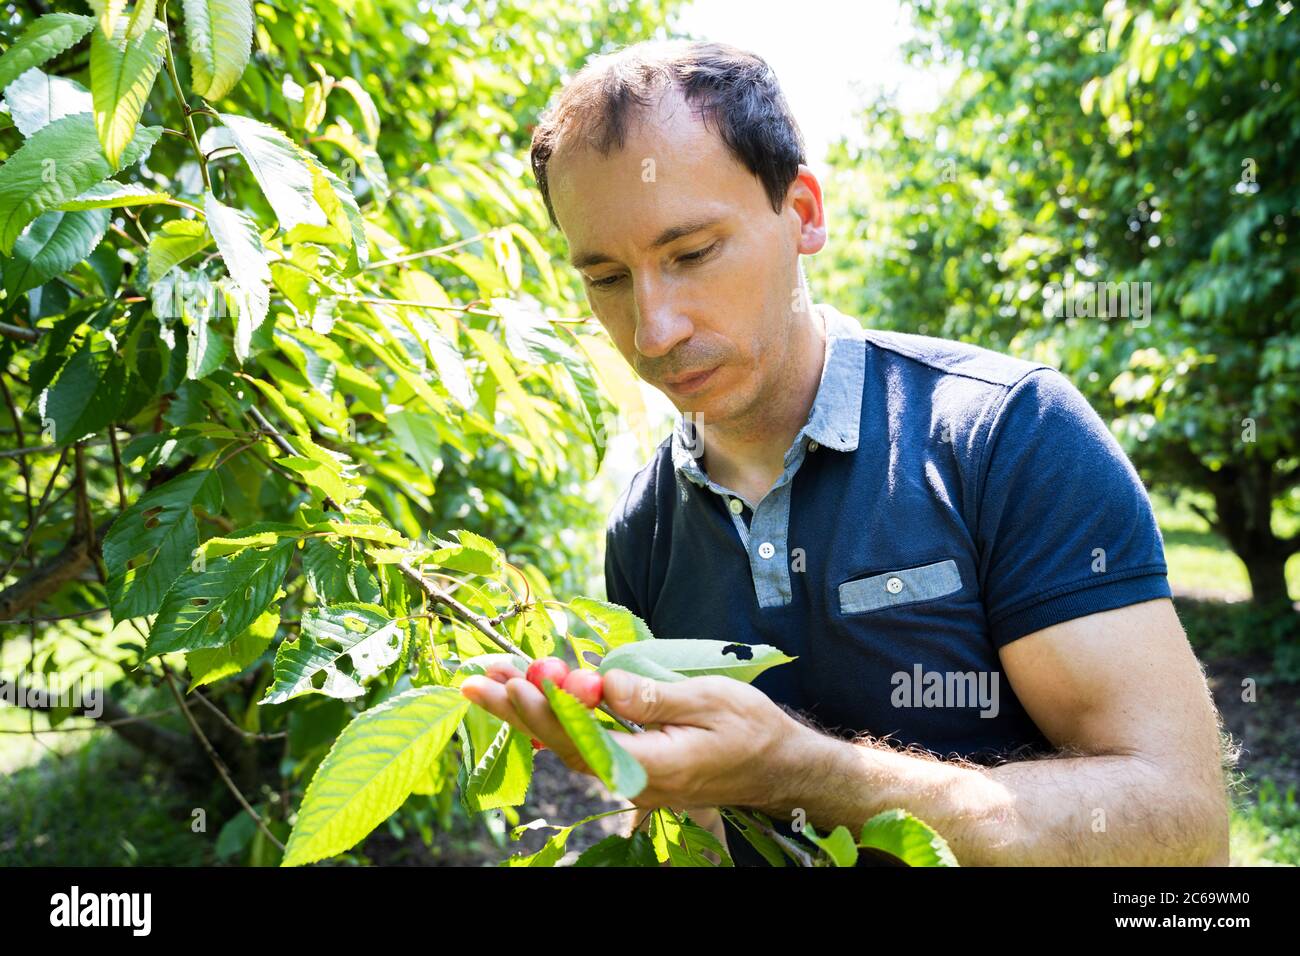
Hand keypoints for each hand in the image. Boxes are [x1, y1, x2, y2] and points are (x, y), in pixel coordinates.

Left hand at [459, 663, 806, 811]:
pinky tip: (524, 705)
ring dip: (528, 712)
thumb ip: (652, 697)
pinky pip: (583, 745)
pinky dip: (552, 721)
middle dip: (516, 709)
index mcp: (652, 765)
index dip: (545, 710)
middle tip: (475, 680)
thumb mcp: (709, 701)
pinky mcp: (631, 768)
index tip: (516, 682)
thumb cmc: (752, 729)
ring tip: (489, 682)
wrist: (778, 767)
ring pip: (567, 744)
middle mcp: (632, 780)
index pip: (584, 738)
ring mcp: (629, 778)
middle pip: (562, 743)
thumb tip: (601, 684)